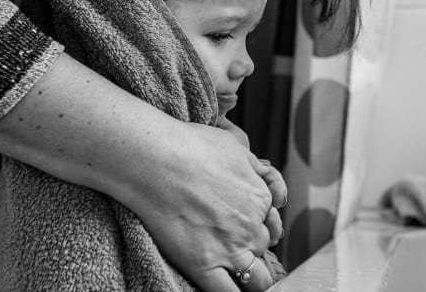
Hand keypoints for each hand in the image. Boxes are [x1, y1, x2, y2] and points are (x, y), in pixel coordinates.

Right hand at [124, 120, 282, 290]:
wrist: (156, 160)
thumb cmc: (190, 147)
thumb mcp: (234, 147)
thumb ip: (254, 168)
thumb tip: (264, 176)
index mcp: (260, 198)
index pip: (269, 219)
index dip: (257, 219)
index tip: (242, 218)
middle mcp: (250, 226)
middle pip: (261, 245)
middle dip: (250, 244)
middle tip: (230, 238)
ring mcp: (229, 249)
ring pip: (257, 277)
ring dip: (252, 276)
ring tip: (240, 273)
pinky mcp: (204, 266)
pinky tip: (234, 290)